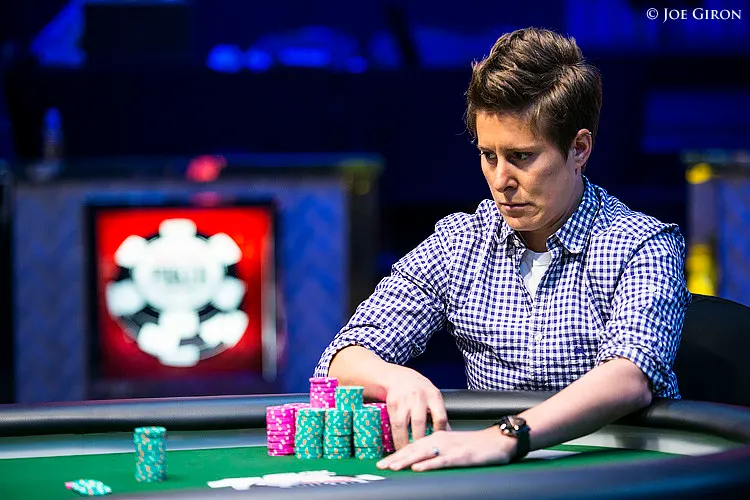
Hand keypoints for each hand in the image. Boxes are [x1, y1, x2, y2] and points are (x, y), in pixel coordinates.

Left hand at [376, 427, 515, 471]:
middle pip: (413, 449)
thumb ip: (437, 452)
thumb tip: (420, 462)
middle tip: (381, 466)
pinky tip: (418, 468)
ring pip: (423, 454)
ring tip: (393, 467)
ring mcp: (450, 448)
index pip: (412, 446)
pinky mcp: (460, 456)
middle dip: (396, 458)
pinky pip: (441, 461)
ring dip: (406, 460)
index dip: (397, 455)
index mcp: (437, 437)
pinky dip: (428, 464)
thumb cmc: (475, 445)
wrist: (498, 441)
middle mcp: (440, 440)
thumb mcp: (452, 447)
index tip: (383, 463)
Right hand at [380, 364, 448, 449]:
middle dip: (420, 441)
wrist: (397, 377)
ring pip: (404, 426)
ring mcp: (404, 400)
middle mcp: (419, 397)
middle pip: (420, 423)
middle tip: (423, 456)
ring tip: (409, 455)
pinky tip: (399, 447)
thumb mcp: (431, 396)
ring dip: (406, 443)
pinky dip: (397, 438)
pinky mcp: (392, 404)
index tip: (439, 446)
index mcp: (433, 395)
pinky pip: (394, 425)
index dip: (439, 435)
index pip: (440, 418)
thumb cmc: (418, 389)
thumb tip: (447, 433)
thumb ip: (437, 412)